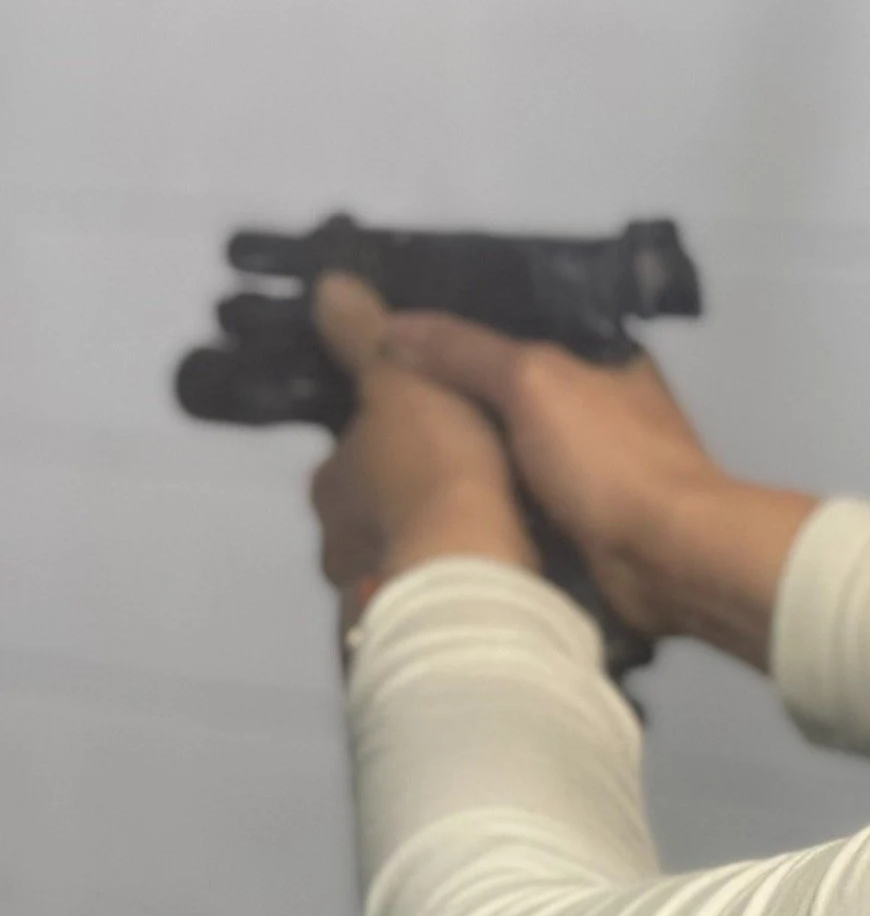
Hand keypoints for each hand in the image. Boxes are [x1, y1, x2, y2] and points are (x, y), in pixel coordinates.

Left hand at [310, 275, 534, 620]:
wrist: (472, 572)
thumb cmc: (436, 470)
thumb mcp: (405, 383)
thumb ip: (368, 340)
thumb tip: (327, 284)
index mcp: (331, 485)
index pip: (349, 457)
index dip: (384, 444)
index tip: (426, 441)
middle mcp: (339, 546)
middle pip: (372, 514)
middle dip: (406, 504)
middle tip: (465, 491)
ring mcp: (375, 595)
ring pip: (403, 560)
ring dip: (432, 550)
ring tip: (490, 537)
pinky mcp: (418, 632)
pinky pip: (437, 598)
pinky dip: (457, 587)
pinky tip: (495, 579)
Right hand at [376, 308, 816, 666]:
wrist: (667, 560)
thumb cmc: (608, 459)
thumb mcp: (532, 382)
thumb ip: (465, 351)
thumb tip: (392, 327)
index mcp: (607, 361)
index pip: (524, 332)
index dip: (464, 336)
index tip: (399, 342)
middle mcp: (605, 411)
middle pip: (513, 397)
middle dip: (458, 402)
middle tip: (378, 400)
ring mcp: (597, 473)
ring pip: (515, 456)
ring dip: (467, 458)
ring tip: (386, 448)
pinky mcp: (586, 527)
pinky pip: (523, 506)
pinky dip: (488, 504)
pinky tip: (431, 501)